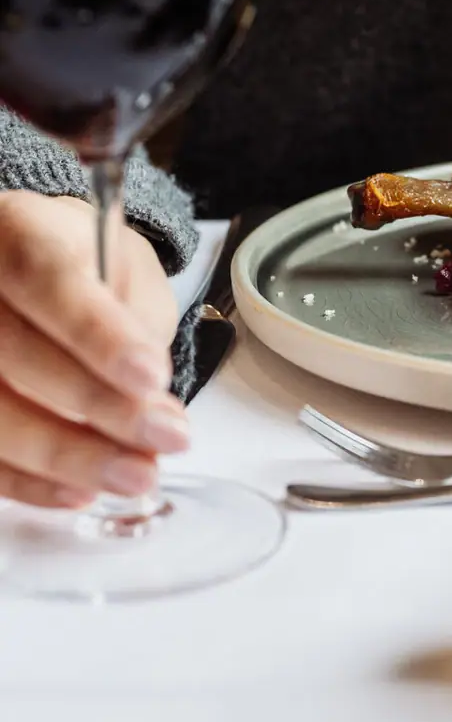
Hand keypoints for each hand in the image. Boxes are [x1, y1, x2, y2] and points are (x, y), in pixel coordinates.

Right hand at [0, 191, 186, 509]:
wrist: (30, 260)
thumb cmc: (82, 262)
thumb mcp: (126, 265)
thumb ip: (136, 316)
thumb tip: (147, 395)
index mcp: (17, 231)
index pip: (48, 281)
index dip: (98, 335)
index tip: (151, 378)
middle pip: (16, 354)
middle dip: (99, 407)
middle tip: (166, 438)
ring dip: (67, 456)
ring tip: (135, 475)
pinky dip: (29, 481)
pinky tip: (81, 490)